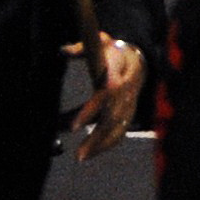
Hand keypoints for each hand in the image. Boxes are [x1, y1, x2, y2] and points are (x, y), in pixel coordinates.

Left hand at [68, 34, 143, 160]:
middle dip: (95, 138)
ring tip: (80, 157)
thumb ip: (81, 47)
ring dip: (99, 145)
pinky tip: (91, 153)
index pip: (105, 96)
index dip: (90, 111)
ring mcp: (130, 104)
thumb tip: (62, 51)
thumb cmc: (112, 51)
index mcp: (118, 75)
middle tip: (77, 155)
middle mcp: (126, 93)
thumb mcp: (100, 43)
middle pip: (111, 119)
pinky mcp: (131, 113)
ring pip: (117, 129)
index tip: (73, 127)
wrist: (138, 58)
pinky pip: (121, 132)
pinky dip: (107, 144)